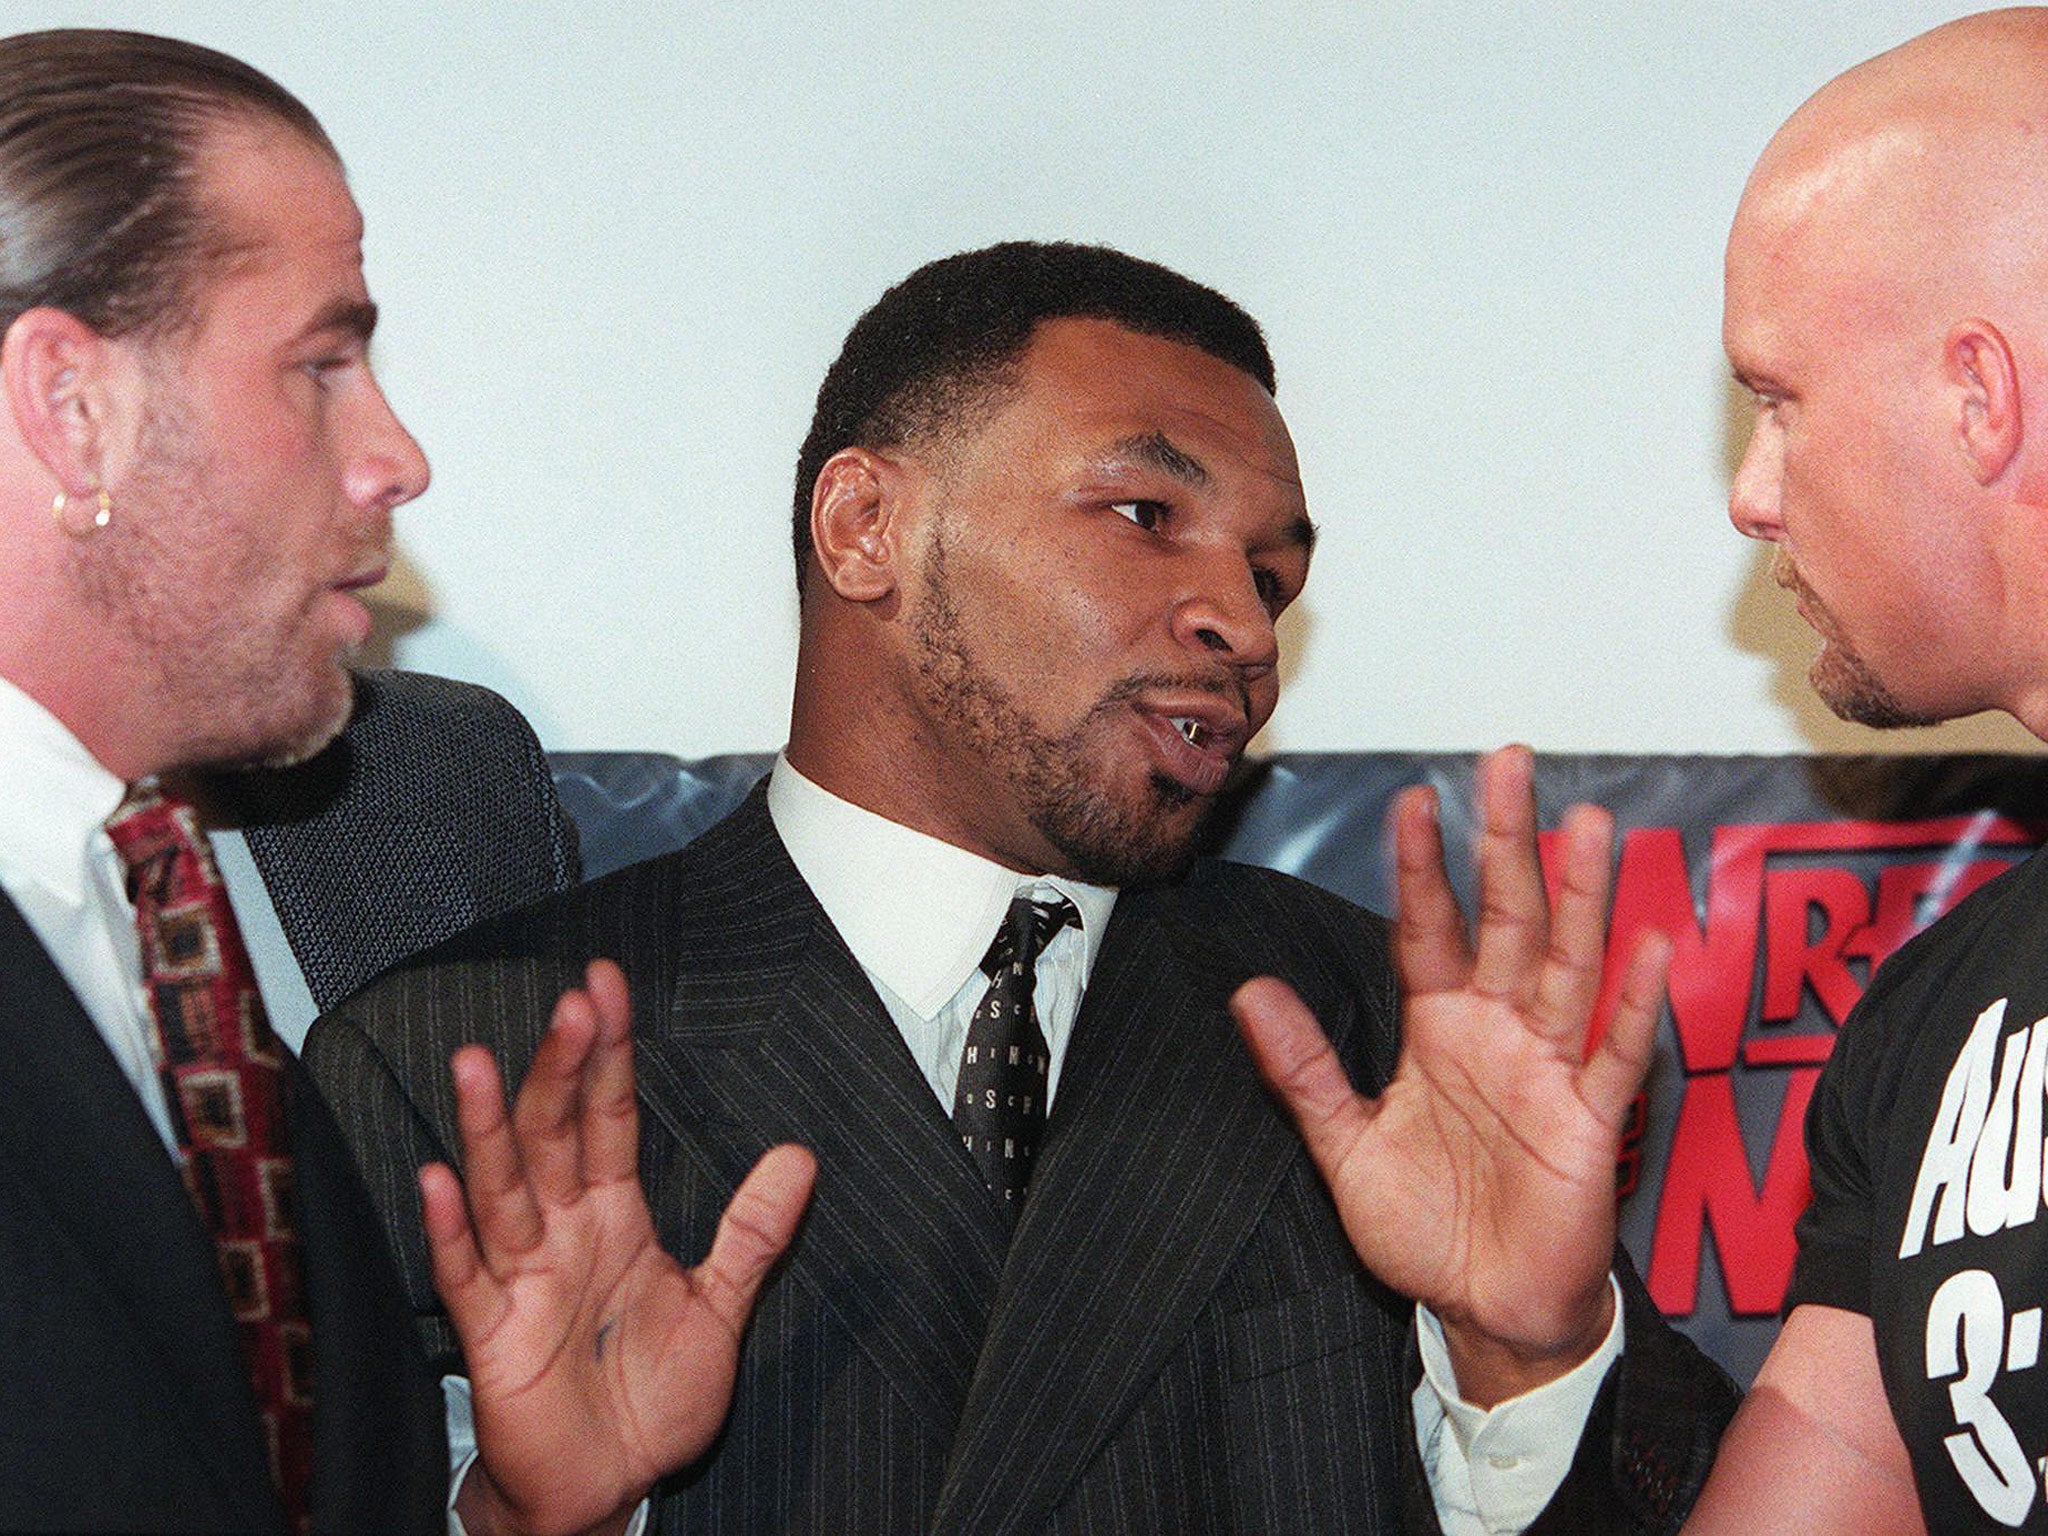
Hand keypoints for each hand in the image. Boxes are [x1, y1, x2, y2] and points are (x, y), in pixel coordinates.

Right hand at [420, 959, 816, 1535]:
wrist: (610, 1490)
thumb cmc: (650, 1401)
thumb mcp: (719, 1307)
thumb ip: (752, 1233)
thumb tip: (799, 1158)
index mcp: (614, 1216)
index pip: (609, 1116)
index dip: (608, 1052)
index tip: (606, 985)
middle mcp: (562, 1232)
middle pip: (554, 1134)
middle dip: (561, 1069)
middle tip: (572, 1004)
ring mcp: (522, 1278)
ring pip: (502, 1188)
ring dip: (489, 1128)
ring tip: (476, 1064)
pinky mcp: (492, 1333)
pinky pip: (467, 1274)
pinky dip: (451, 1229)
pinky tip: (435, 1179)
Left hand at [1232, 745, 1666, 1404]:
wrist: (1482, 1310)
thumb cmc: (1424, 1227)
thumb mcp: (1345, 1146)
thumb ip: (1305, 1069)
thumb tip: (1249, 992)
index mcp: (1439, 1028)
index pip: (1428, 929)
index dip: (1420, 867)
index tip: (1412, 798)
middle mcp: (1499, 1032)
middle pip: (1509, 920)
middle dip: (1509, 843)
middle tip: (1509, 762)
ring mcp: (1550, 1069)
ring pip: (1570, 965)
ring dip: (1582, 896)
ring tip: (1589, 823)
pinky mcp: (1590, 1122)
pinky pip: (1616, 1056)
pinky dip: (1633, 1004)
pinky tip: (1649, 946)